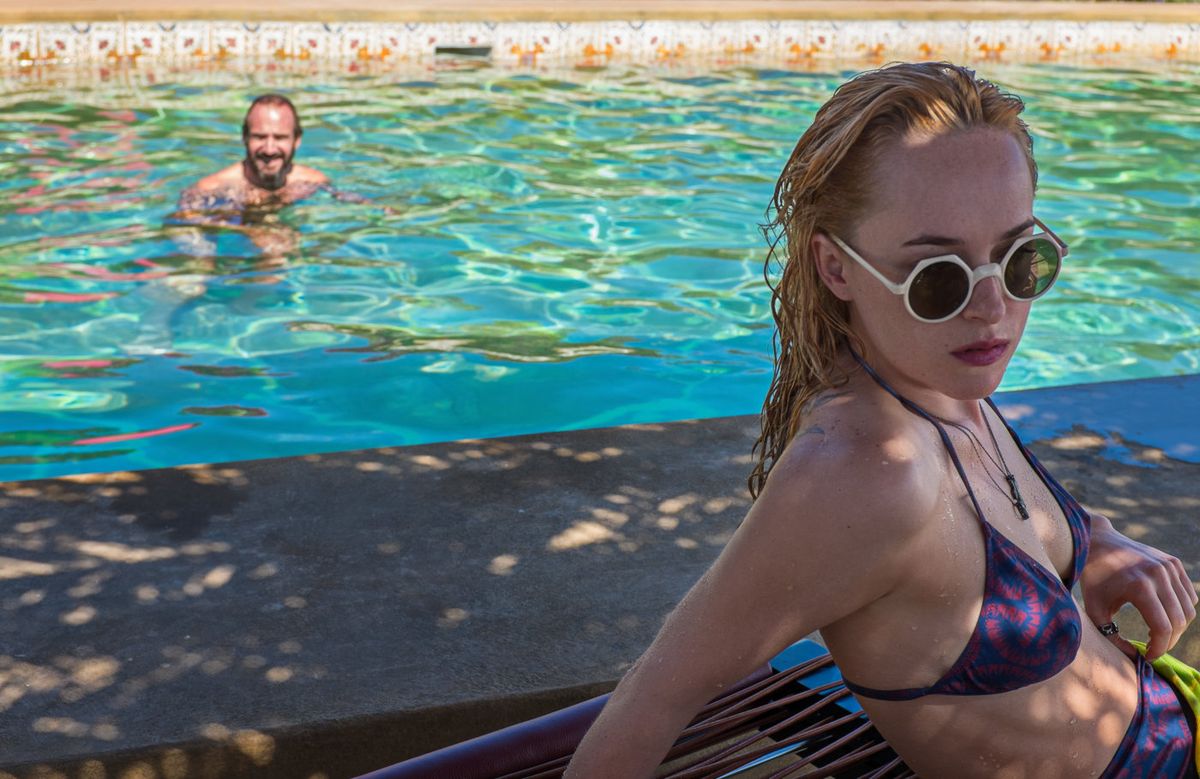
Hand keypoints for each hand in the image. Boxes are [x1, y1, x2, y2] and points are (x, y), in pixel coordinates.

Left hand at [1081, 516, 1197, 659]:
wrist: (1097, 543)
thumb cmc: (1094, 580)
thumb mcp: (1095, 610)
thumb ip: (1112, 636)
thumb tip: (1135, 656)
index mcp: (1139, 586)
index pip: (1162, 628)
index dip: (1159, 648)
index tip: (1148, 656)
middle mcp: (1159, 575)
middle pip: (1179, 621)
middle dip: (1168, 641)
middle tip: (1153, 647)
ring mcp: (1169, 566)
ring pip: (1188, 610)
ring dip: (1176, 627)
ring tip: (1155, 631)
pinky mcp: (1174, 563)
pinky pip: (1188, 595)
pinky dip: (1181, 609)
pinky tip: (1162, 614)